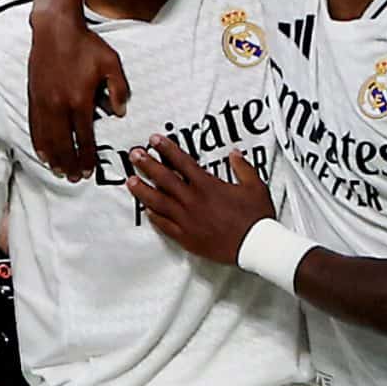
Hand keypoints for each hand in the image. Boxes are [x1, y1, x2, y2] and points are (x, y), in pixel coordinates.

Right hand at [29, 11, 129, 181]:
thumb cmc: (85, 44)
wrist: (55, 30)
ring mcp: (44, 103)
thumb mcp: (111, 63)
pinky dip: (39, 143)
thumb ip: (118, 89)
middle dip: (69, 163)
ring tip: (59, 171)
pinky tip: (42, 153)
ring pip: (47, 139)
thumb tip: (120, 112)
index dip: (86, 156)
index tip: (89, 169)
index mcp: (80, 100)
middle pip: (64, 144)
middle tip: (74, 178)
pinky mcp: (34, 97)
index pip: (84, 137)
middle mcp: (59, 105)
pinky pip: (35, 126)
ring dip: (53, 158)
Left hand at [123, 141, 270, 264]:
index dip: (167, 149)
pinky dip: (155, 218)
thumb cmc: (256, 216)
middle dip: (147, 164)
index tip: (154, 140)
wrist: (254, 245)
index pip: (182, 162)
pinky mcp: (186, 237)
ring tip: (130, 181)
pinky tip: (146, 211)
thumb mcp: (255, 186)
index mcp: (207, 185)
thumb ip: (242, 167)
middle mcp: (193, 200)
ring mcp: (187, 219)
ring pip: (159, 202)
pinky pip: (165, 226)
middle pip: (164, 179)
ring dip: (143, 190)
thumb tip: (234, 153)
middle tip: (134, 154)